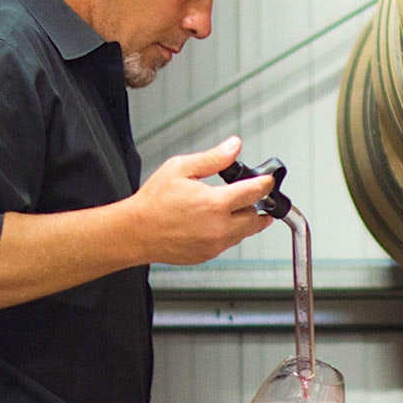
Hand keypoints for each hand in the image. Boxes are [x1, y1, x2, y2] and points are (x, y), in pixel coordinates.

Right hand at [129, 136, 275, 264]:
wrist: (135, 232)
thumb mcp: (181, 168)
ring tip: (235, 208)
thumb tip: (233, 146)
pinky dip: (230, 233)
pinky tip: (216, 222)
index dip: (265, 184)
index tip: (267, 181)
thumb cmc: (153, 202)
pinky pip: (229, 244)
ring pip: (245, 233)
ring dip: (245, 221)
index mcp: (215, 203)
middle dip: (258, 206)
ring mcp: (215, 244)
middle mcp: (219, 227)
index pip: (254, 192)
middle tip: (253, 197)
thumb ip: (213, 158)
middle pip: (256, 218)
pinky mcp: (208, 255)